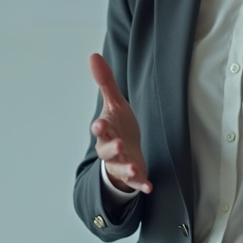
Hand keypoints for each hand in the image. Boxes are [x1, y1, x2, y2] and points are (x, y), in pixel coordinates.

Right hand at [89, 53, 151, 194]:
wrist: (125, 152)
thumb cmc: (118, 126)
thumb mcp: (114, 104)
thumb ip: (105, 82)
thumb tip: (93, 55)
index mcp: (106, 130)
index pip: (99, 129)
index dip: (99, 127)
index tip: (99, 125)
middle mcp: (110, 148)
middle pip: (106, 150)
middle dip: (111, 148)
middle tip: (117, 145)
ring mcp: (121, 162)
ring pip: (119, 167)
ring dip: (125, 167)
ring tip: (133, 167)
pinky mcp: (133, 174)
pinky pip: (136, 181)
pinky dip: (141, 183)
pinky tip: (149, 186)